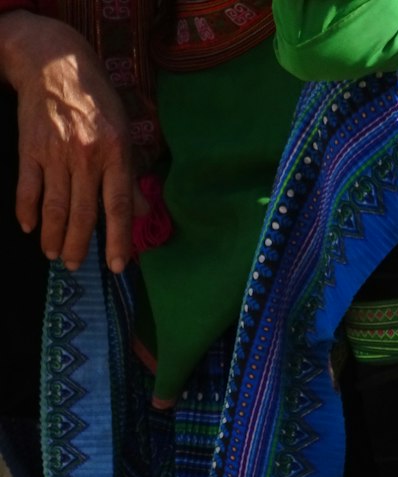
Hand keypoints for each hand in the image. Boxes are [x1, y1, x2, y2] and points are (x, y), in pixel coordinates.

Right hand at [0, 12, 142, 271]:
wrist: (54, 62)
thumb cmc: (96, 100)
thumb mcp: (124, 131)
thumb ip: (131, 175)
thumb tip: (144, 213)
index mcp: (115, 153)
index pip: (118, 206)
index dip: (118, 239)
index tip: (116, 265)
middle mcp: (86, 156)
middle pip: (83, 213)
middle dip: (79, 245)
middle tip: (75, 265)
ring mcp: (56, 153)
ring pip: (55, 206)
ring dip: (54, 235)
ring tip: (54, 254)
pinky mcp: (30, 147)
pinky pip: (28, 187)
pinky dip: (27, 210)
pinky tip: (29, 226)